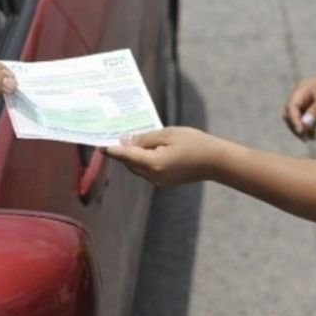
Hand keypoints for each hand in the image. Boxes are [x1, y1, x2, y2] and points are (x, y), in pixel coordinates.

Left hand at [105, 127, 223, 186]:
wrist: (216, 162)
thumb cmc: (195, 143)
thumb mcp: (169, 134)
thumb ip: (145, 138)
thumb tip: (127, 141)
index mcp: (153, 164)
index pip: (126, 155)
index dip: (112, 149)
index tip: (99, 144)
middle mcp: (153, 176)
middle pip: (130, 162)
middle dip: (123, 150)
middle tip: (117, 134)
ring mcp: (159, 181)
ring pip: (138, 167)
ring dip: (134, 155)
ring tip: (135, 138)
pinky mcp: (165, 182)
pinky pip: (148, 170)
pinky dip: (145, 160)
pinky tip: (149, 147)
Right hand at [282, 70, 315, 140]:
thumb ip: (315, 112)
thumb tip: (304, 125)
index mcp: (302, 88)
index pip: (292, 106)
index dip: (294, 119)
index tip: (301, 131)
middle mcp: (300, 94)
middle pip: (290, 113)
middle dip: (296, 126)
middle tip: (305, 138)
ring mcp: (305, 101)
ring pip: (297, 118)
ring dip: (302, 129)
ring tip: (313, 138)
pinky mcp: (310, 107)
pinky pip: (305, 119)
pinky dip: (308, 127)